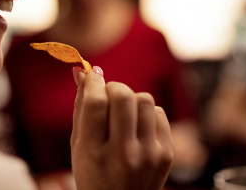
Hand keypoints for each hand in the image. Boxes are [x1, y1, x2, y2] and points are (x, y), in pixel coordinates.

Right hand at [70, 67, 173, 189]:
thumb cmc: (94, 173)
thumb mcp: (79, 147)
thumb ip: (81, 108)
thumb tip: (83, 71)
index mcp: (94, 154)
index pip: (96, 103)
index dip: (93, 82)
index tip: (93, 75)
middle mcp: (123, 155)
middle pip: (124, 96)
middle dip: (114, 88)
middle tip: (109, 96)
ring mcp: (148, 155)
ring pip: (144, 99)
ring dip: (131, 101)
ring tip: (124, 116)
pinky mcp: (166, 154)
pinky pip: (159, 113)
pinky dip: (146, 115)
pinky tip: (138, 129)